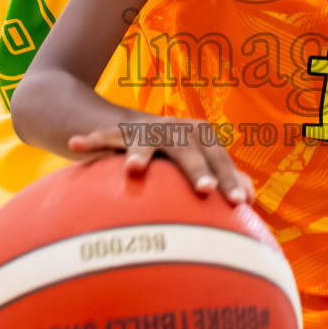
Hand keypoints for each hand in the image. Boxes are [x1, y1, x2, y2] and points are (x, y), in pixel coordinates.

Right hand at [68, 115, 253, 205]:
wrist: (127, 124)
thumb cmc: (170, 153)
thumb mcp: (193, 162)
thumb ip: (219, 176)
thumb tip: (252, 199)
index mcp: (198, 136)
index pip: (219, 157)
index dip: (230, 178)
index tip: (240, 204)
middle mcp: (175, 128)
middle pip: (189, 146)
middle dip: (197, 167)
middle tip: (206, 189)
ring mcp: (146, 128)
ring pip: (145, 139)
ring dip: (140, 151)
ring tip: (134, 169)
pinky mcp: (117, 131)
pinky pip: (104, 137)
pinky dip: (91, 140)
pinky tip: (75, 146)